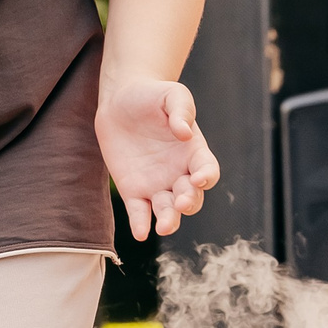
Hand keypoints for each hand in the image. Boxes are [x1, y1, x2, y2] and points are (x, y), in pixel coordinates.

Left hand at [96, 78, 218, 240]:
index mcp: (194, 152)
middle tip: (180, 201)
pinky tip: (140, 232)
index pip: (208, 171)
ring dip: (169, 220)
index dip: (206, 177)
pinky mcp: (134, 191)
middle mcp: (179, 173)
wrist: (119, 100)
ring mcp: (157, 184)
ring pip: (168, 211)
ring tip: (164, 226)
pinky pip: (140, 212)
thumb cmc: (151, 95)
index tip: (198, 178)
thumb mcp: (171, 94)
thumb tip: (184, 133)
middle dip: (188, 203)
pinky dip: (141, 224)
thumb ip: (181, 109)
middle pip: (192, 197)